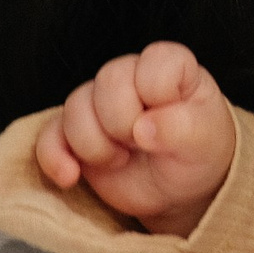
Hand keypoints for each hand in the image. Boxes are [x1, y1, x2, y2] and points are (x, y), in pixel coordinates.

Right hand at [33, 42, 236, 236]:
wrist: (180, 190)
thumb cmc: (199, 153)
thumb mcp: (205, 141)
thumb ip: (182, 128)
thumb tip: (144, 128)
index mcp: (170, 67)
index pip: (155, 61)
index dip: (156, 94)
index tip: (167, 122)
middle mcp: (131, 79)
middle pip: (108, 81)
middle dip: (122, 122)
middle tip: (141, 145)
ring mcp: (100, 106)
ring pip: (74, 106)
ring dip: (93, 143)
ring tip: (119, 161)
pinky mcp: (75, 136)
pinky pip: (48, 135)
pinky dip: (53, 157)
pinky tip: (70, 177)